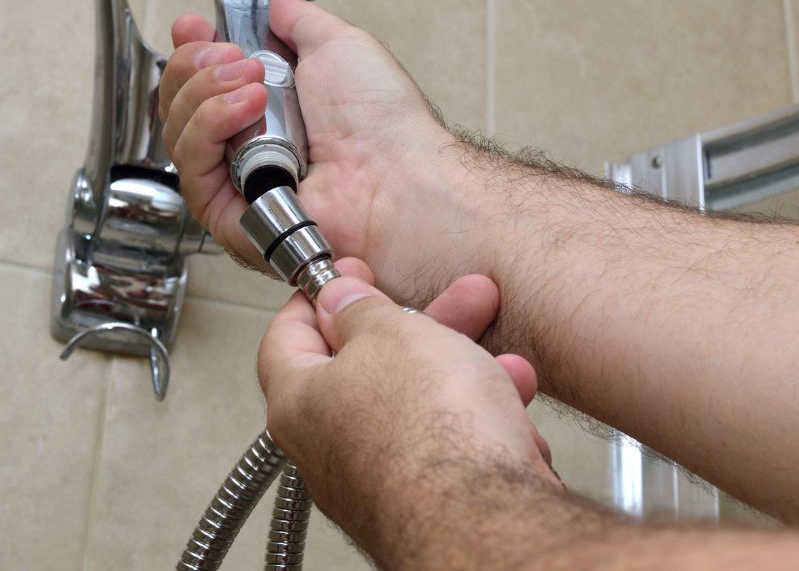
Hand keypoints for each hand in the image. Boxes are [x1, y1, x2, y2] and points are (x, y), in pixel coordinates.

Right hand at [159, 0, 462, 301]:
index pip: (203, 82)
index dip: (190, 52)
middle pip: (180, 103)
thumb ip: (301, 22)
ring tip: (255, 83)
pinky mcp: (231, 216)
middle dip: (197, 66)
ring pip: (179, 132)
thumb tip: (280, 1)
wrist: (396, 172)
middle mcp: (248, 148)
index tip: (194, 26)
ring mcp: (238, 183)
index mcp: (271, 111)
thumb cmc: (382, 121)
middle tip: (234, 56)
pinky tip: (247, 107)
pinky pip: (191, 169)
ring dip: (207, 93)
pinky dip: (209, 128)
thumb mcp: (338, 47)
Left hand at [256, 262, 557, 546]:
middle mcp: (329, 450)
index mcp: (299, 403)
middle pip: (368, 369)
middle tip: (453, 301)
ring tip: (504, 363)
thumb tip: (340, 300)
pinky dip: (482, 427)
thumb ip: (361, 310)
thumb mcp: (390, 333)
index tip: (344, 277)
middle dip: (422, 330)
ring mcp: (379, 481)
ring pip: (421, 407)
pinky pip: (452, 450)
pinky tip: (512, 421)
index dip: (317, 299)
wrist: (485, 521)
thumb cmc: (427, 433)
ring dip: (466, 377)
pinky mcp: (427, 506)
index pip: (286, 338)